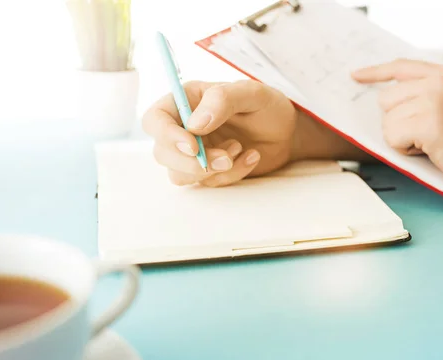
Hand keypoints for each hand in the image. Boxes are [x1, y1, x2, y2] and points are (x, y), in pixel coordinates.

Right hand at [142, 80, 296, 186]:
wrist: (287, 132)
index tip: (192, 147)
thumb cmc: (267, 106)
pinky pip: (208, 183)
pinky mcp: (208, 171)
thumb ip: (223, 100)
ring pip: (179, 174)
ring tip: (240, 149)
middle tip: (224, 159)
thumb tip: (194, 124)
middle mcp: (184, 127)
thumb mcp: (252, 93)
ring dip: (210, 170)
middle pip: (162, 153)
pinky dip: (231, 175)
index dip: (166, 135)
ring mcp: (194, 152)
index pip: (155, 119)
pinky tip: (251, 156)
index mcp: (187, 101)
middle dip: (191, 162)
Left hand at [352, 59, 442, 201]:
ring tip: (434, 143)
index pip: (400, 67)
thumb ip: (429, 95)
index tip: (356, 76)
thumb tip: (390, 101)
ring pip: (387, 121)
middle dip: (398, 123)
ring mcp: (434, 100)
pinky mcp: (429, 123)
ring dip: (403, 139)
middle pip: (386, 101)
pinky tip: (431, 151)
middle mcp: (439, 81)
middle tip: (428, 135)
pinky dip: (405, 150)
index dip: (375, 73)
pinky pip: (392, 137)